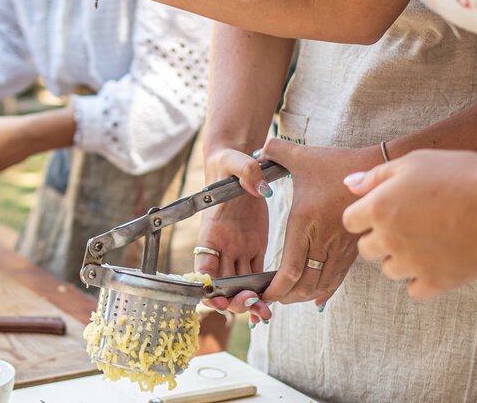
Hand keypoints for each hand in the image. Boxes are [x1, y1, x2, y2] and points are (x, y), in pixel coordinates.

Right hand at [194, 148, 272, 324]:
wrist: (239, 164)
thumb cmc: (230, 163)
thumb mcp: (235, 161)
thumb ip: (245, 171)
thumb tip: (260, 187)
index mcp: (210, 231)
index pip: (202, 266)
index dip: (206, 285)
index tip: (217, 298)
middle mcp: (222, 247)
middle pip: (222, 283)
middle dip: (232, 299)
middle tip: (249, 305)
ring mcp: (238, 250)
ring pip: (240, 285)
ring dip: (249, 301)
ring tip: (265, 314)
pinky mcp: (255, 248)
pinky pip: (258, 275)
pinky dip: (264, 290)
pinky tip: (274, 301)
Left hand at [256, 139, 372, 305]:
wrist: (377, 169)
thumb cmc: (338, 164)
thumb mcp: (303, 156)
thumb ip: (276, 151)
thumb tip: (256, 150)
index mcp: (306, 225)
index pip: (290, 271)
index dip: (276, 289)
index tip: (264, 293)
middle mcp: (323, 242)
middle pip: (305, 285)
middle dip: (286, 297)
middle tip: (271, 299)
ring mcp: (340, 248)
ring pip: (322, 285)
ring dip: (304, 296)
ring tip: (290, 297)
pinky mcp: (352, 249)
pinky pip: (338, 279)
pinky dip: (325, 291)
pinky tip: (317, 298)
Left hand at [342, 149, 476, 300]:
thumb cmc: (458, 174)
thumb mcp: (413, 162)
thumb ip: (375, 176)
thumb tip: (349, 184)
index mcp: (378, 208)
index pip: (350, 221)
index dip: (365, 215)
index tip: (385, 209)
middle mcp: (388, 238)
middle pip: (367, 249)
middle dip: (381, 238)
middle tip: (409, 224)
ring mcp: (411, 263)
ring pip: (390, 270)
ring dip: (401, 259)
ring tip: (426, 242)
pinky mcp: (437, 281)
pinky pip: (415, 290)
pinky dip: (422, 280)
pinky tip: (436, 263)